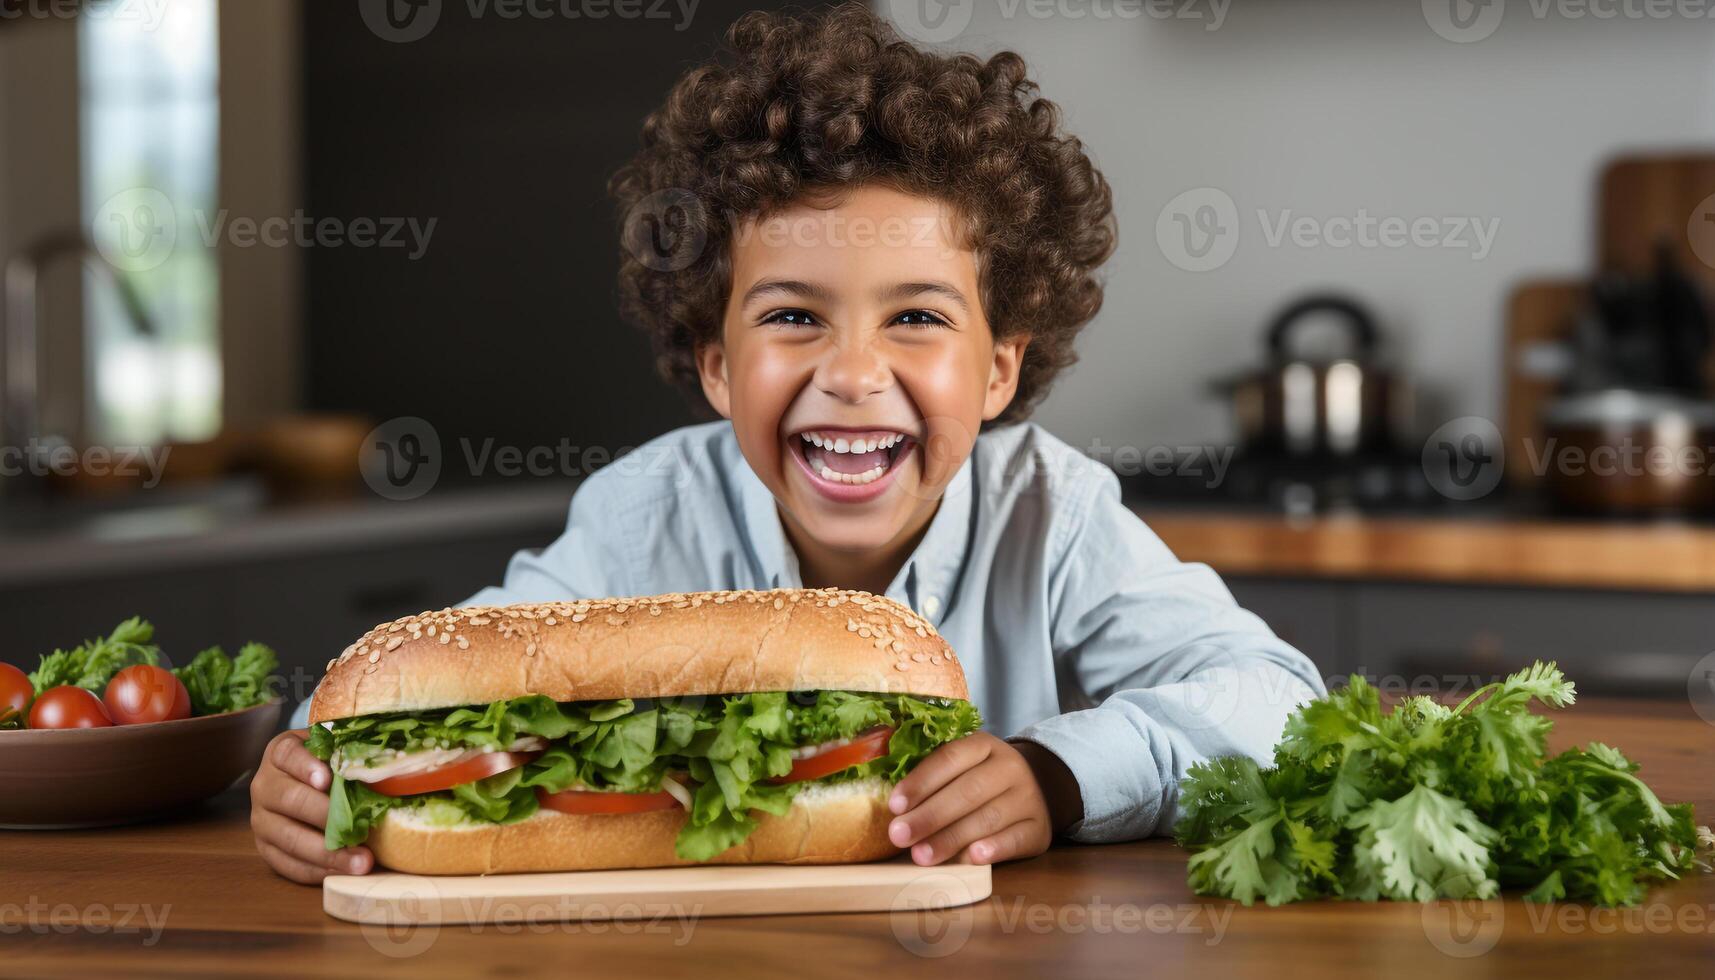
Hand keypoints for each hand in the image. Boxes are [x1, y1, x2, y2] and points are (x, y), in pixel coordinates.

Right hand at [249, 729, 373, 883]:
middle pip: (290, 800)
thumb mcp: (335, 749)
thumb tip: (387, 773)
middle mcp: (264, 785)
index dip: (307, 767)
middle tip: (358, 831)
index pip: (289, 755)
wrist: (302, 782)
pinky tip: (343, 872)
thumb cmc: (329, 763)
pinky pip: (287, 864)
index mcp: (280, 754)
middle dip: (327, 817)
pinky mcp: (265, 847)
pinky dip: (317, 870)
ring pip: (289, 838)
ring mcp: (261, 819)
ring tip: (360, 862)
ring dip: (327, 853)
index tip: (327, 780)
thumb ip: (350, 755)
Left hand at [886, 733, 1078, 865]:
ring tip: (921, 855)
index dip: (920, 782)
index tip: (894, 805)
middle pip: (968, 791)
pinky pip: (1016, 838)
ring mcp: (1028, 797)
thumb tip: (894, 810)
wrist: (1036, 788)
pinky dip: (994, 848)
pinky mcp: (1039, 828)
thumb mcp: (962, 768)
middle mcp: (1010, 767)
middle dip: (929, 816)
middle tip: (899, 835)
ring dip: (951, 838)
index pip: (950, 758)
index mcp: (984, 745)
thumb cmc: (981, 780)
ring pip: (988, 817)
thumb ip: (933, 781)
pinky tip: (973, 856)